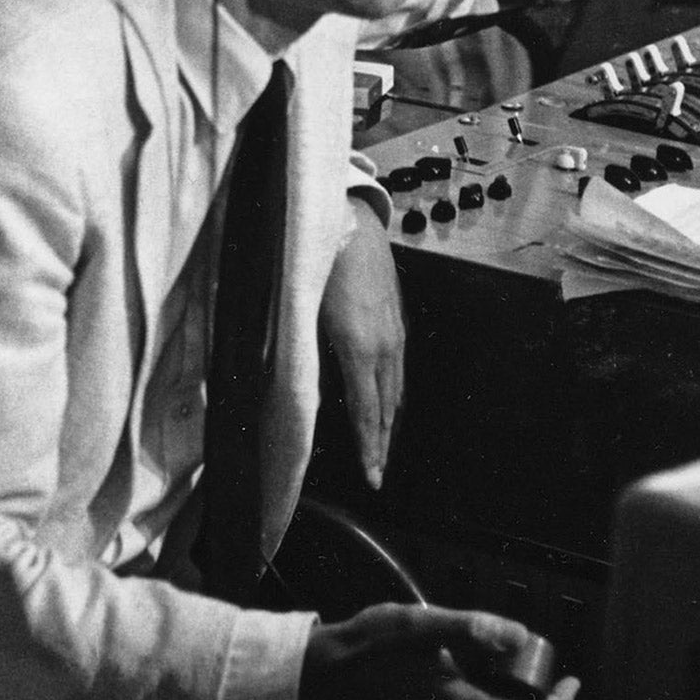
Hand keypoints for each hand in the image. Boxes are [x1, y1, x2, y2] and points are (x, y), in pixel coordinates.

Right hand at [299, 603, 579, 699]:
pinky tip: (471, 667)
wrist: (323, 674)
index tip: (572, 681)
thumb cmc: (369, 647)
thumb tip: (521, 635)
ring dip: (511, 696)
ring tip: (508, 659)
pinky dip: (488, 698)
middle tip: (541, 662)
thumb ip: (471, 628)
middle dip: (538, 697)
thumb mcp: (420, 624)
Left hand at [320, 198, 404, 488]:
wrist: (352, 223)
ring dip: (389, 422)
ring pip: (396, 390)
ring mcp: (395, 333)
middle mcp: (384, 345)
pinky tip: (388, 403)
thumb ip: (306, 355)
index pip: (368, 412)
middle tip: (377, 475)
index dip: (370, 447)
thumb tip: (300, 391)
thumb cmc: (320, 265)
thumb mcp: (304, 313)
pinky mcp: (397, 321)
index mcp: (359, 347)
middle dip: (382, 444)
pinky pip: (399, 369)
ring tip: (382, 447)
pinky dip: (393, 395)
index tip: (372, 475)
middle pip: (387, 408)